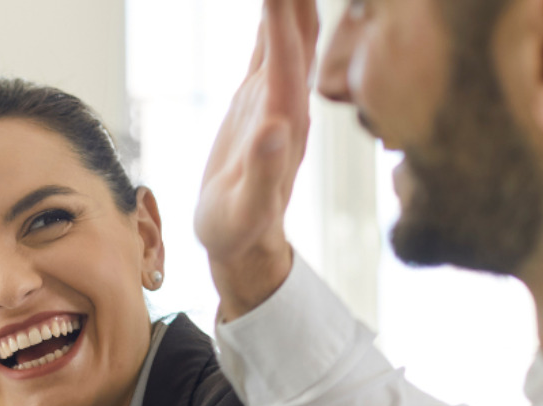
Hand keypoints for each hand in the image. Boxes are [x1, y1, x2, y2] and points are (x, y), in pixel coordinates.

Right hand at [195, 0, 319, 319]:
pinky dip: (272, 19)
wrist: (245, 244)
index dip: (282, 15)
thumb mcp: (248, 209)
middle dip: (295, 1)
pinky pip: (269, 48)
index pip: (288, 54)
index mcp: (286, 120)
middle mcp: (287, 101)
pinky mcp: (258, 101)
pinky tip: (271, 2)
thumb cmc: (242, 232)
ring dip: (289, 2)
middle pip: (300, 32)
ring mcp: (275, 98)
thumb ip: (264, 171)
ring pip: (289, 34)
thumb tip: (276, 127)